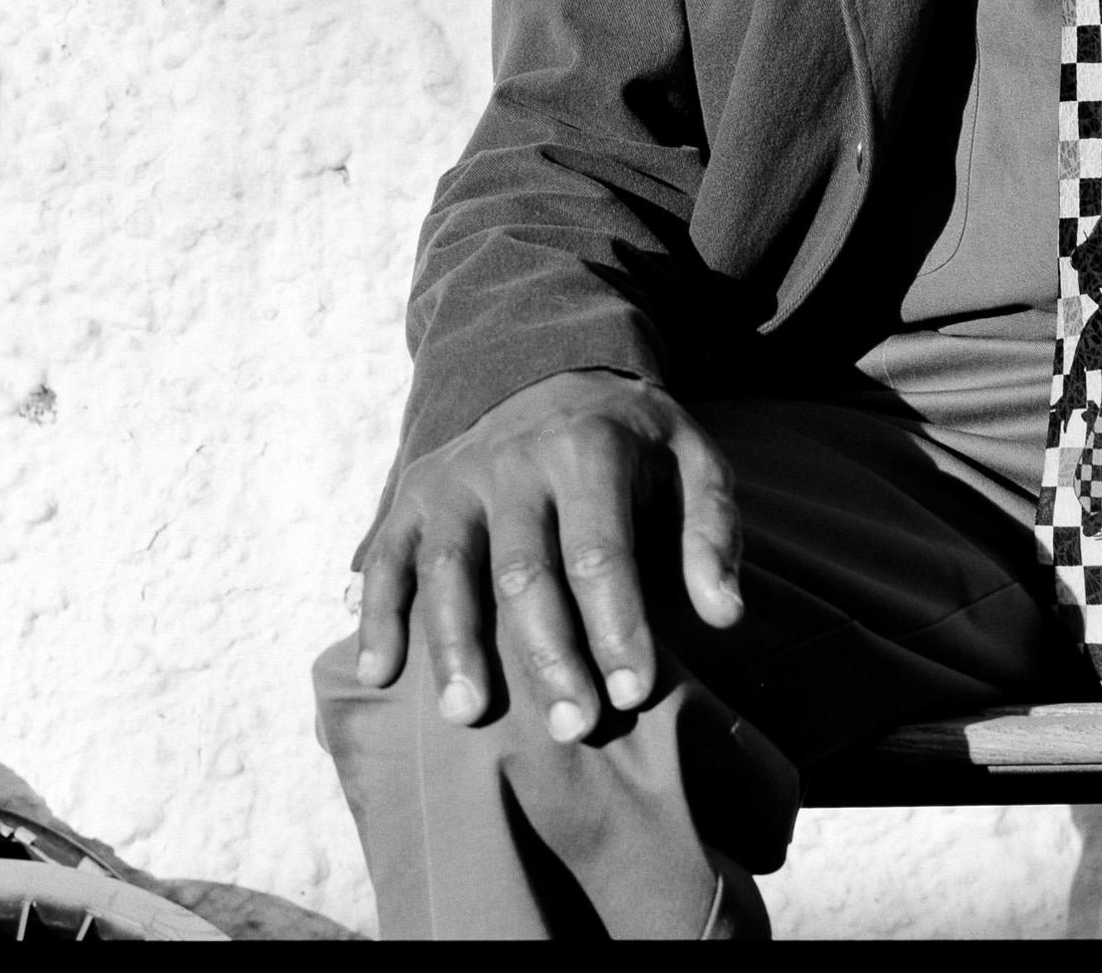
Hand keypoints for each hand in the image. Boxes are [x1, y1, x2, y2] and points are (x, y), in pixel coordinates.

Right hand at [351, 369, 742, 740]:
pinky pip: (387, 556)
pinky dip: (377, 613)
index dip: (617, 625)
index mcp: (590, 448)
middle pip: (524, 570)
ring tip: (469, 714)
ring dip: (455, 644)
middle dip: (549, 654)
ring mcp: (458, 478)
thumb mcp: (693, 460)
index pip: (602, 551)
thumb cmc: (635, 443)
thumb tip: (724, 614)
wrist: (556, 373)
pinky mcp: (415, 495)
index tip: (635, 693)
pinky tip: (377, 673)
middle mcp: (515, 460)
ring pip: (448, 567)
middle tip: (574, 728)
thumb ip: (711, 532)